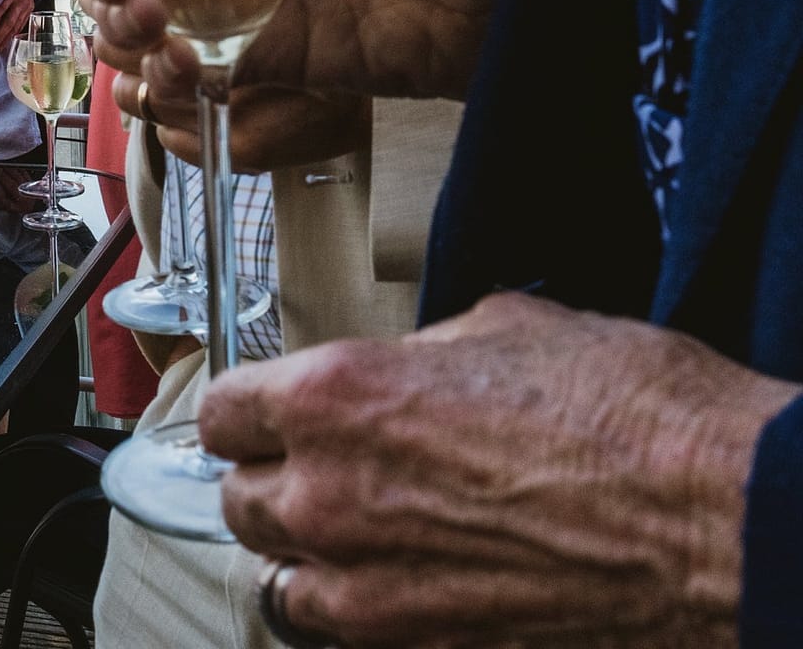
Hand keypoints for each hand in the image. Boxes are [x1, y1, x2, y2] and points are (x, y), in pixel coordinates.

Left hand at [0, 0, 34, 52]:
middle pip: (10, 21)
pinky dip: (13, 35)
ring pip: (16, 26)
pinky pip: (21, 26)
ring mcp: (27, 8)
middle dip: (0, 35)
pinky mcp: (30, 13)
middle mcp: (21, 1)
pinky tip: (7, 42)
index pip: (2, 7)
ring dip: (7, 39)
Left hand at [201, 293, 799, 646]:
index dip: (247, 408)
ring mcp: (371, 589)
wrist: (722, 522)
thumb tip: (401, 367)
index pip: (223, 410)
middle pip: (240, 500)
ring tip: (352, 535)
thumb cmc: (632, 416)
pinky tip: (403, 585)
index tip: (261, 411)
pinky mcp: (422, 648)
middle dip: (272, 481)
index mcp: (334, 398)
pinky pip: (348, 634)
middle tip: (313, 469)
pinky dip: (361, 611)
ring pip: (282, 580)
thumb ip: (418, 354)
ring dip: (305, 556)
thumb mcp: (506, 329)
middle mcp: (330, 497)